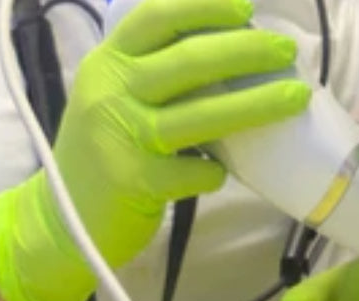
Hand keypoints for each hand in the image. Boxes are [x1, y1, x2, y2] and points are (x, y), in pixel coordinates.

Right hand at [0, 0, 310, 300]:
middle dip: (247, 51)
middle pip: (189, 60)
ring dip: (257, 103)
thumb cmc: (103, 151)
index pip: (157, 17)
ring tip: (297, 96)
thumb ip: (155, 73)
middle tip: (287, 50)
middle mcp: (111, 92)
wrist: (61, 221)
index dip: (203, 6)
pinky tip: (223, 172)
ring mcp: (122, 137)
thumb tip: (233, 51)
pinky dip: (217, 171)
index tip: (247, 8)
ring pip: (202, 114)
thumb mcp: (115, 97)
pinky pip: (196, 170)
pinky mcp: (136, 182)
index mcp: (107, 62)